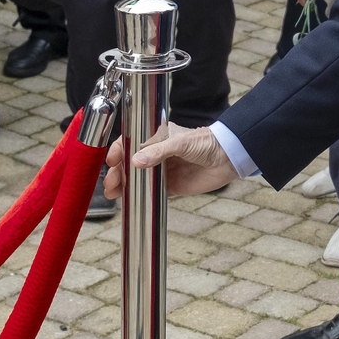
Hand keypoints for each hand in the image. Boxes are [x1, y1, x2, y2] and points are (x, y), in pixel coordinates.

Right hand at [103, 120, 237, 198]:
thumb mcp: (181, 143)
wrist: (228, 159)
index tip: (112, 161)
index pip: (131, 142)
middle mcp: (156, 154)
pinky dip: (139, 196)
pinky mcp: (170, 186)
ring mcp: (162, 170)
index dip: (119, 151)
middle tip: (111, 182)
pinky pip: (150, 192)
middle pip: (129, 162)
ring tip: (113, 193)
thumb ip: (158, 151)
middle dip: (117, 172)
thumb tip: (135, 162)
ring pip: (136, 178)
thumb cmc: (206, 142)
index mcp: (157, 137)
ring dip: (123, 185)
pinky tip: (128, 200)